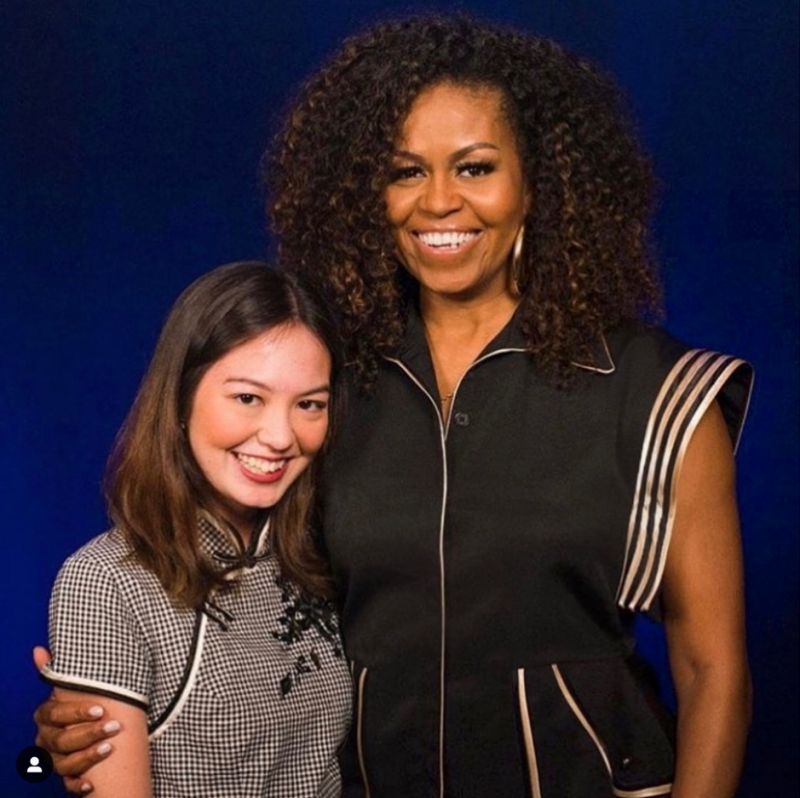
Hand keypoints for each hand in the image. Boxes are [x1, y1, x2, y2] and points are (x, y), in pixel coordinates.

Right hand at [32, 647, 120, 794]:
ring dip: (86, 757)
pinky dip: (77, 784)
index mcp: (46, 717)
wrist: (95, 722)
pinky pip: (67, 783)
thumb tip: (39, 649)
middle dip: (88, 734)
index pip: (54, 715)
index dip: (76, 712)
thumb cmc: (87, 701)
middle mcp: (46, 739)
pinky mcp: (66, 774)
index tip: (100, 708)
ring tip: (109, 748)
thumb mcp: (74, 686)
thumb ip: (57, 670)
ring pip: (63, 763)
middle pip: (60, 740)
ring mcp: (54, 759)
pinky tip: (90, 783)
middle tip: (113, 726)